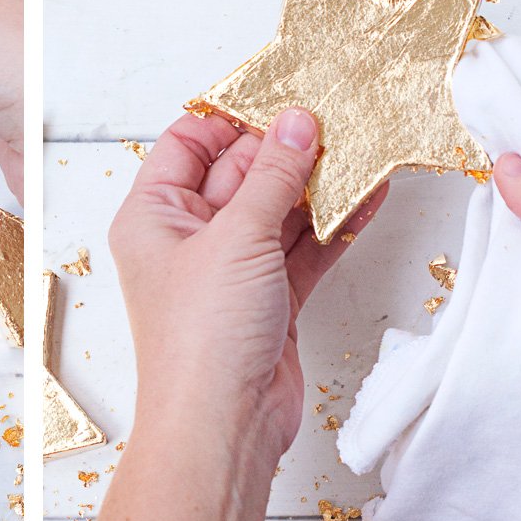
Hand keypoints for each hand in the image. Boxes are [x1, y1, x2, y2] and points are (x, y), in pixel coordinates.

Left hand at [86, 109, 382, 520]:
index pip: (187, 144)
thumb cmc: (200, 339)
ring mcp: (228, 270)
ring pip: (276, 211)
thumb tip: (295, 122)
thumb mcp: (237, 239)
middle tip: (337, 119)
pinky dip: (333, 226)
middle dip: (286, 149)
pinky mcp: (267, 299)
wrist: (222, 424)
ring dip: (317, 185)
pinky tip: (368, 197)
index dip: (232, 119)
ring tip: (363, 149)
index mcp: (151, 215)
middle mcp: (185, 239)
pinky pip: (302, 249)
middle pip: (239, 173)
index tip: (281, 96)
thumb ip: (273, 177)